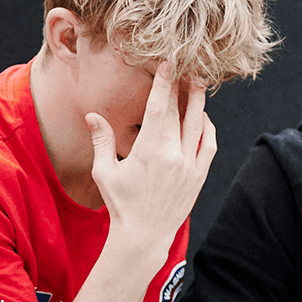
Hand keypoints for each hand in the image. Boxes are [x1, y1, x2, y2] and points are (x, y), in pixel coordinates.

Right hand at [86, 63, 215, 258]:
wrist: (144, 236)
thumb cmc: (121, 204)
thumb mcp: (104, 172)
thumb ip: (102, 141)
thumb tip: (92, 115)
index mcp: (149, 150)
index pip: (159, 108)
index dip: (164, 84)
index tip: (168, 65)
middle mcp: (173, 155)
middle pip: (181, 112)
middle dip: (183, 87)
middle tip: (186, 67)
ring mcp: (189, 166)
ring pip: (198, 125)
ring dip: (199, 102)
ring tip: (198, 83)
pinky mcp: (199, 176)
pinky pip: (208, 146)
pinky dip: (207, 128)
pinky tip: (203, 117)